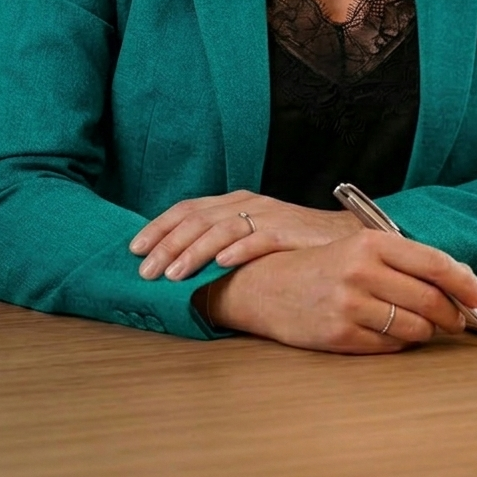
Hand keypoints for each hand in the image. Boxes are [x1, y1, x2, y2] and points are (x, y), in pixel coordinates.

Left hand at [130, 189, 360, 280]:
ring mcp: (267, 215)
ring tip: (173, 274)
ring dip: (193, 252)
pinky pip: (258, 238)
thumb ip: (220, 243)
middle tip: (145, 271)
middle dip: (167, 245)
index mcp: (234, 202)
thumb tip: (177, 264)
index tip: (135, 249)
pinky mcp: (287, 231)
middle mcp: (246, 203)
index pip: (187, 209)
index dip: (159, 227)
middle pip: (197, 220)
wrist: (341, 237)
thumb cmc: (292, 243)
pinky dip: (237, 250)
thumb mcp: (251, 236)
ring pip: (220, 230)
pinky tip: (220, 265)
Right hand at [204, 229, 476, 353]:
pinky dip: (399, 344)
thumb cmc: (322, 267)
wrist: (267, 287)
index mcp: (369, 242)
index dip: (465, 284)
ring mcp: (350, 305)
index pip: (434, 263)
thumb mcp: (361, 249)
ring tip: (414, 323)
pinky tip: (386, 332)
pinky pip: (392, 348)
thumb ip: (408, 261)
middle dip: (452, 315)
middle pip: (431, 301)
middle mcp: (361, 271)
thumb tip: (461, 280)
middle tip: (456, 319)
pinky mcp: (341, 336)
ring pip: (416, 328)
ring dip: (425, 331)